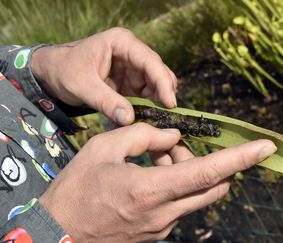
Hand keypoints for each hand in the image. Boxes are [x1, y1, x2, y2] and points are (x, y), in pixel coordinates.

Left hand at [31, 27, 176, 124]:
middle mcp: (132, 53)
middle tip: (163, 116)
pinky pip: (145, 95)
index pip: (150, 61)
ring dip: (155, 103)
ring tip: (152, 121)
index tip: (170, 103)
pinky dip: (145, 108)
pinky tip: (143, 120)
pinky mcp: (131, 82)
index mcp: (122, 43)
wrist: (51, 73)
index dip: (163, 82)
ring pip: (156, 86)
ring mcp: (133, 68)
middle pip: (158, 73)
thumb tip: (130, 120)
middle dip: (162, 94)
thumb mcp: (82, 86)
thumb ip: (106, 101)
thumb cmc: (63, 71)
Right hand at [39, 123, 276, 241]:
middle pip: (212, 185)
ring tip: (152, 160)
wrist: (57, 236)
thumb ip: (143, 135)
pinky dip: (175, 186)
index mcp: (151, 190)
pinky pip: (180, 205)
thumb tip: (173, 136)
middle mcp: (165, 213)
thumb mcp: (103, 149)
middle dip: (208, 162)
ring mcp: (163, 228)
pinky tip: (147, 177)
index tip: (266, 147)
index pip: (209, 171)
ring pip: (197, 195)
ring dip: (187, 172)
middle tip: (172, 148)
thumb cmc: (76, 191)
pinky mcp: (158, 234)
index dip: (242, 158)